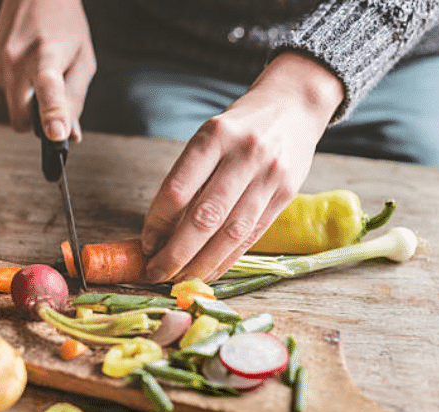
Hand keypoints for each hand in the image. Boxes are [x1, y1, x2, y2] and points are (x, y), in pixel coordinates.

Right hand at [0, 0, 95, 140]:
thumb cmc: (64, 25)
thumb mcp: (83, 60)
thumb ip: (76, 99)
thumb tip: (70, 135)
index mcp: (46, 55)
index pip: (48, 88)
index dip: (52, 114)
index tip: (56, 134)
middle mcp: (16, 60)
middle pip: (21, 119)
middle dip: (36, 123)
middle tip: (55, 107)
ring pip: (15, 109)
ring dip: (30, 102)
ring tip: (43, 72)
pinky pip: (8, 96)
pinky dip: (21, 91)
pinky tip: (28, 67)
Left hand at [140, 51, 343, 281]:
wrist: (293, 106)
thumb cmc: (239, 127)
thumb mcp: (208, 138)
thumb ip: (189, 179)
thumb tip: (160, 233)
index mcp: (215, 136)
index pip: (177, 190)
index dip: (157, 223)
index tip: (145, 244)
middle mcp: (244, 154)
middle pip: (204, 217)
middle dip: (176, 253)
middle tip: (156, 273)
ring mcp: (269, 175)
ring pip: (231, 233)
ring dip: (202, 264)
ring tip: (179, 279)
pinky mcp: (287, 194)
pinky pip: (252, 236)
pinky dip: (227, 259)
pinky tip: (209, 271)